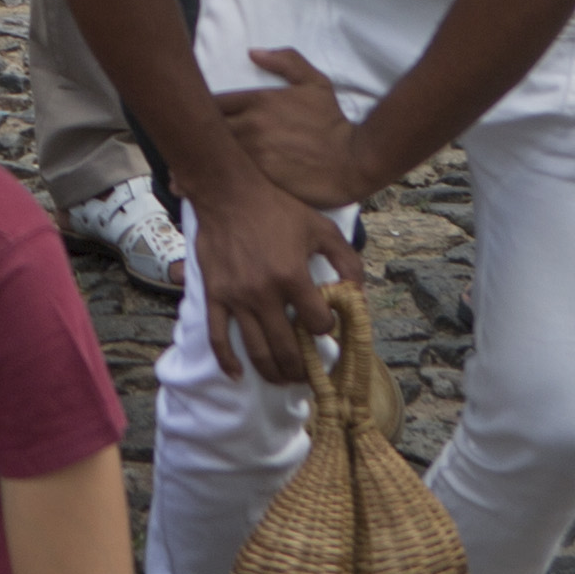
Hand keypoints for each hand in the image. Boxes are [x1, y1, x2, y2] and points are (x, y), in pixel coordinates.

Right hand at [182, 163, 356, 391]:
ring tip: (284, 380)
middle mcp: (264, 293)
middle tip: (309, 374)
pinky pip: (218, 338)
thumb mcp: (322, 229)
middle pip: (287, 349)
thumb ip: (347, 261)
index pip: (317, 324)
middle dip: (302, 367)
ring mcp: (237, 298)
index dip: (326, 330)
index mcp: (293, 276)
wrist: (228, 193)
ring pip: (257, 350)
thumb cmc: (277, 209)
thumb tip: (359, 295)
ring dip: (273, 372)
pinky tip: (237, 374)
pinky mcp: (215, 296)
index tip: (326, 327)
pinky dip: (228, 361)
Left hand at [215, 42, 380, 211]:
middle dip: (202, 132)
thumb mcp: (315, 83)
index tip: (206, 117)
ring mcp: (254, 154)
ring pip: (216, 151)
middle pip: (209, 127)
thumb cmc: (332, 122)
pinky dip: (223, 173)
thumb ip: (286, 61)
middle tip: (201, 140)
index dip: (207, 109)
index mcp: (259, 101)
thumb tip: (253, 52)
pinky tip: (219, 178)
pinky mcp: (259, 179)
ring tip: (204, 160)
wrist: (352, 161)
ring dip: (210, 153)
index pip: (213, 101)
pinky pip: (231, 174)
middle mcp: (251, 126)